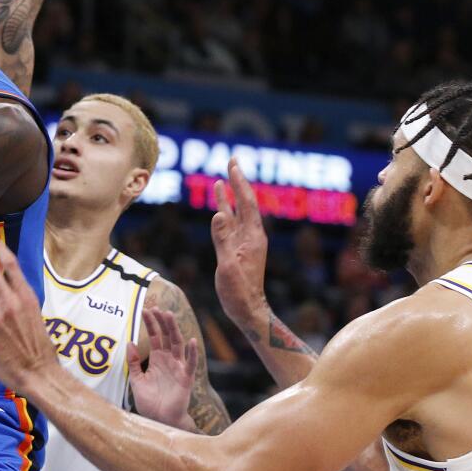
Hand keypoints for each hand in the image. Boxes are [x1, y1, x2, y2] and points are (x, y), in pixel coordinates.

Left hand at [129, 307, 197, 429]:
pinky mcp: (186, 378)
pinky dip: (192, 352)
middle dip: (162, 322)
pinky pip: (190, 363)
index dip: (151, 324)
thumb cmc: (150, 402)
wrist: (160, 420)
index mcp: (158, 360)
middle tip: (157, 308)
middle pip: (167, 337)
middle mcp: (169, 361)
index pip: (155, 337)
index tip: (146, 310)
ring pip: (178, 344)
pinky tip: (192, 341)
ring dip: (174, 330)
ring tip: (170, 315)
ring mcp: (178, 368)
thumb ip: (133, 363)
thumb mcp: (137, 380)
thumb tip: (129, 342)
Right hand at [212, 159, 270, 330]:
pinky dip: (225, 211)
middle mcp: (252, 235)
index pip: (246, 203)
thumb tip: (218, 213)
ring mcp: (246, 241)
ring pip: (238, 212)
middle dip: (238, 181)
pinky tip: (219, 206)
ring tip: (222, 178)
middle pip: (245, 202)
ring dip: (230, 194)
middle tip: (232, 160)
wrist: (247, 309)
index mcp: (253, 237)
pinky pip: (232, 224)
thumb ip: (222, 240)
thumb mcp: (228, 265)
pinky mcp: (238, 248)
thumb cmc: (238, 292)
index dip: (239, 183)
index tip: (233, 165)